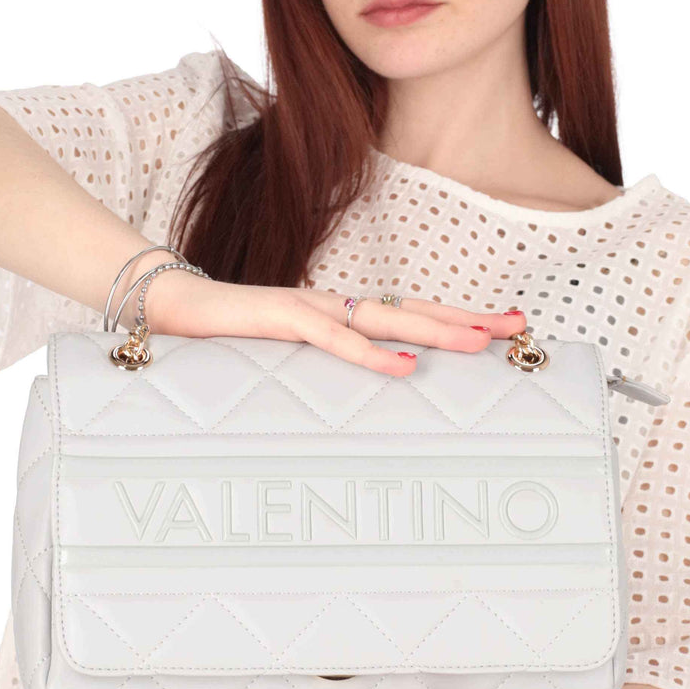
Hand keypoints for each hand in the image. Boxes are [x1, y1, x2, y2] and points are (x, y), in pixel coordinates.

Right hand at [128, 255, 525, 377]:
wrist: (169, 306)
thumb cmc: (230, 334)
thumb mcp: (288, 356)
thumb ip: (325, 364)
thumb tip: (362, 383)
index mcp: (342, 313)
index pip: (411, 314)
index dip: (458, 319)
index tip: (504, 328)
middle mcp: (336, 305)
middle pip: (416, 310)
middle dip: (469, 319)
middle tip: (520, 326)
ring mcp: (310, 308)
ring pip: (386, 318)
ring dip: (435, 330)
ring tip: (481, 341)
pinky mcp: (281, 320)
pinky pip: (333, 338)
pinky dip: (369, 353)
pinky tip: (404, 366)